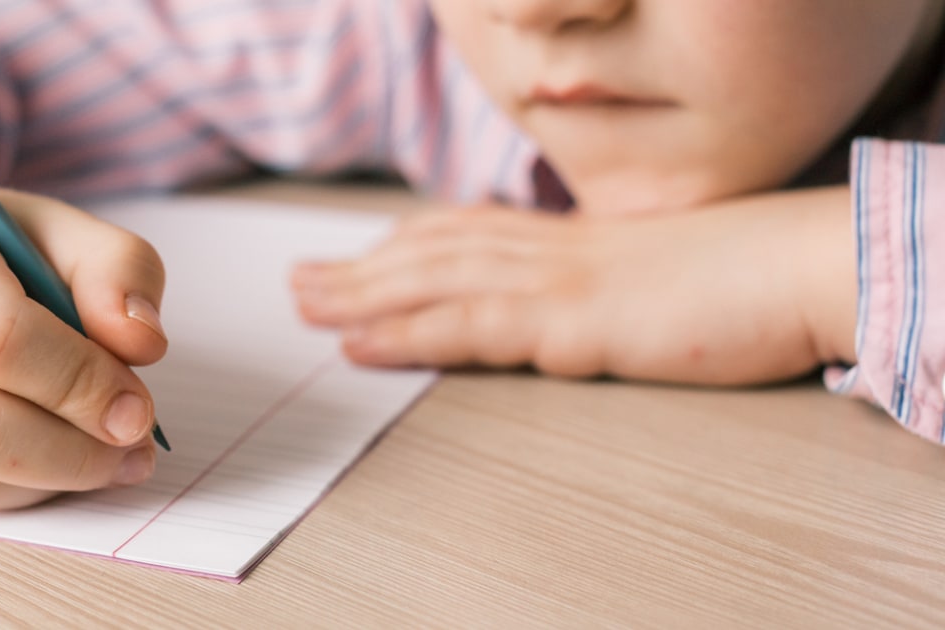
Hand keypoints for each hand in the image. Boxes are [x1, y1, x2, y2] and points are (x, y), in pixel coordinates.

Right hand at [0, 189, 167, 508]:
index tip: (139, 407)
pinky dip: (14, 491)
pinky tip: (52, 459)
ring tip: (109, 456)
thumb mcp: (70, 233)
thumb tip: (143, 343)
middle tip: (135, 446)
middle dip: (73, 451)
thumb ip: (122, 271)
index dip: (80, 383)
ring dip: (51, 480)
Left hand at [292, 187, 855, 385]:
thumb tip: (585, 297)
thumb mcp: (660, 272)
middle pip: (432, 253)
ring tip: (304, 307)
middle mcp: (550, 251)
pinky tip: (359, 343)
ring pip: (434, 283)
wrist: (800, 266)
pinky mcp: (571, 323)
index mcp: (571, 239)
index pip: (467, 232)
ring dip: (361, 296)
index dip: (404, 244)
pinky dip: (406, 333)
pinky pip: (469, 327)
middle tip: (302, 282)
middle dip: (361, 269)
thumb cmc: (743, 274)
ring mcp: (556, 283)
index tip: (360, 256)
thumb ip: (608, 283)